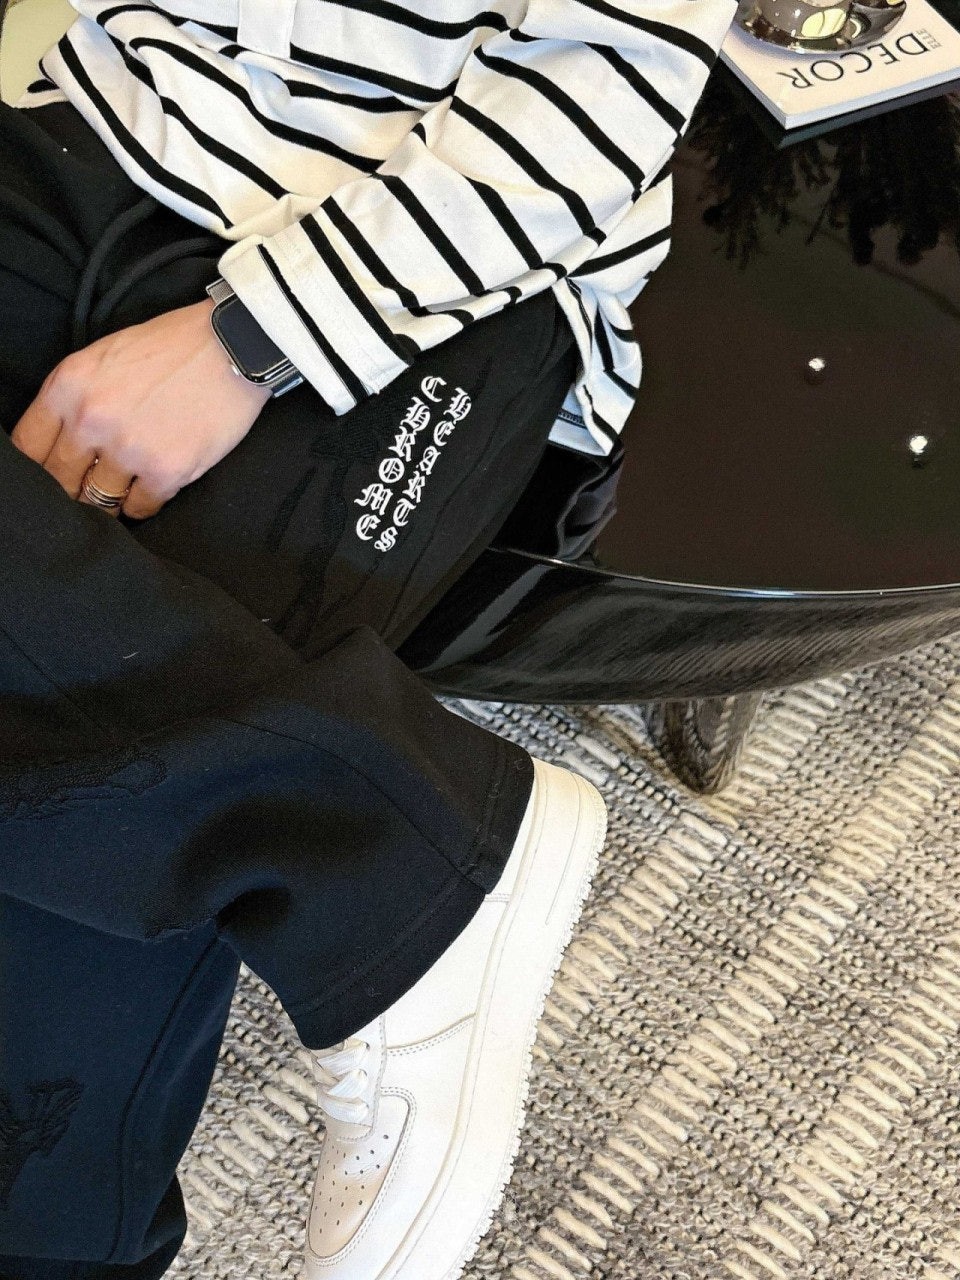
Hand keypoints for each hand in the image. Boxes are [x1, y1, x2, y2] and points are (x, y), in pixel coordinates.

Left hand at [11, 299, 271, 518]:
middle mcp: (92, 420)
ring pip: (98, 499)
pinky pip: (140, 508)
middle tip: (90, 485)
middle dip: (74, 485)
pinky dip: (144, 502)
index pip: (28, 447)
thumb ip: (75, 397)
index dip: (38, 466)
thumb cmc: (173, 347)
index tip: (53, 472)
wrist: (234, 346)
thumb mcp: (105, 356)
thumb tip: (61, 442)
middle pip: (60, 480)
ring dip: (109, 497)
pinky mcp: (167, 471)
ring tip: (123, 487)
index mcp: (69, 386)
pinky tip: (153, 484)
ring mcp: (129, 449)